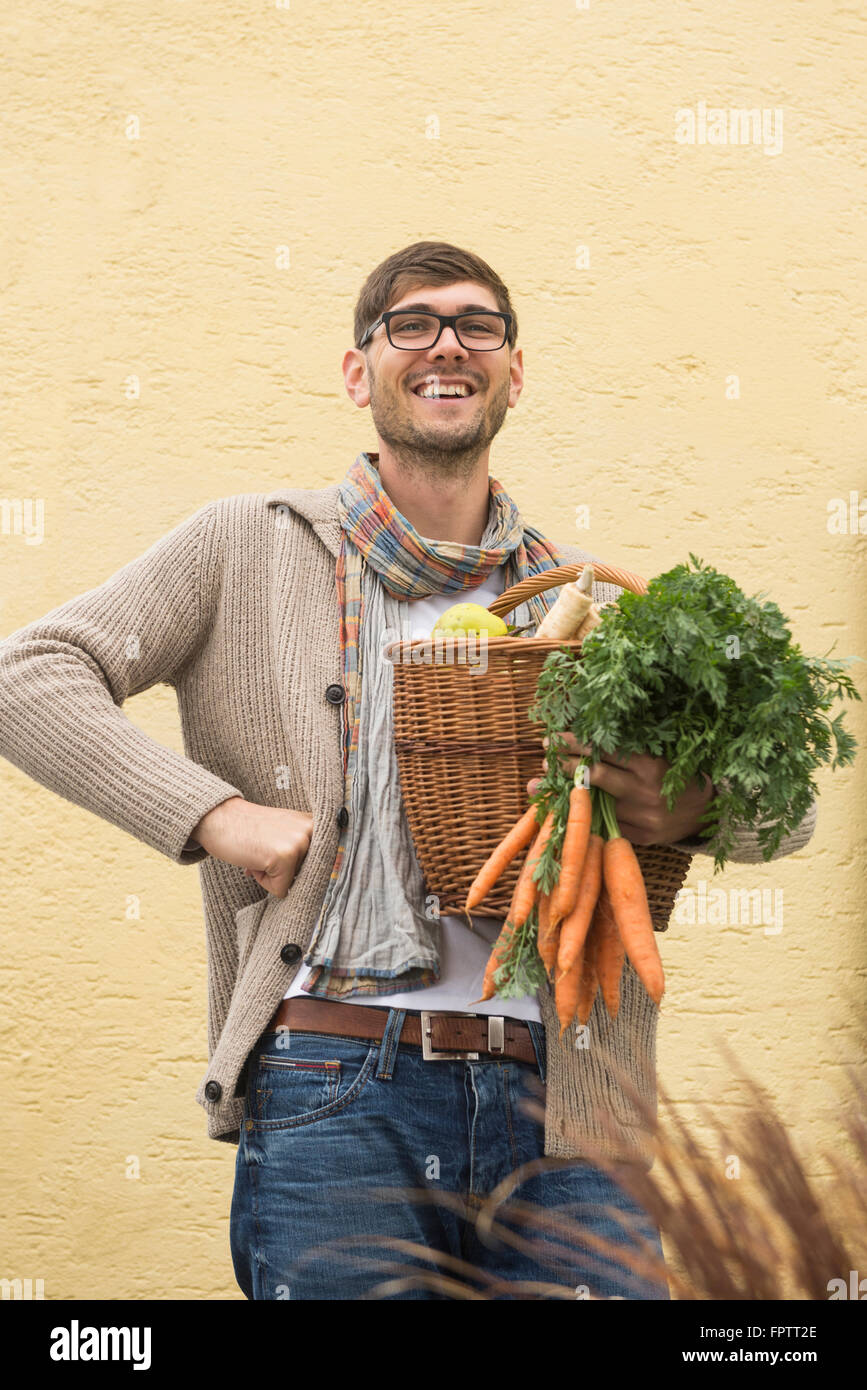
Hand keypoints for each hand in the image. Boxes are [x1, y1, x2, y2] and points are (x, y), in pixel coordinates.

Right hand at [190, 796, 313, 896]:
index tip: (280, 853)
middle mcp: (312, 830)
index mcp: (314, 822)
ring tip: (258, 852)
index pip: (319, 863)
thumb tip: (313, 881)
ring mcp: (300, 842)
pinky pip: (280, 889)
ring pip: (293, 882)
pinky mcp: (286, 856)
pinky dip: (264, 882)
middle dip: (282, 871)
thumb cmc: (248, 828)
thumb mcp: (284, 831)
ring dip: (273, 875)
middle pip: (306, 875)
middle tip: (263, 850)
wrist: (218, 817)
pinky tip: (253, 860)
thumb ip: (301, 848)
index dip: (296, 866)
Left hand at [527, 734, 714, 845]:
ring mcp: (641, 817)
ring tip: (548, 780)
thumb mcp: (654, 755)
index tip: (553, 738)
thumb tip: (576, 737)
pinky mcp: (639, 837)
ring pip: (594, 803)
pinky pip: (605, 825)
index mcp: (650, 765)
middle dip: (564, 765)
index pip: (603, 750)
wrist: (704, 811)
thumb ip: (620, 749)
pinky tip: (568, 805)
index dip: (574, 743)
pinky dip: (584, 813)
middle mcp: (644, 791)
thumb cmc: (674, 774)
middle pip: (593, 776)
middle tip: (546, 759)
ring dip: (566, 791)